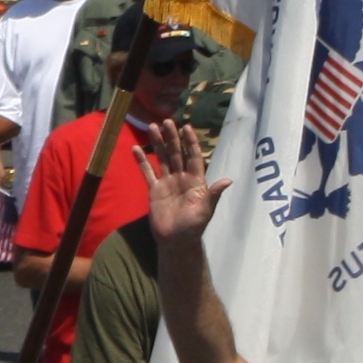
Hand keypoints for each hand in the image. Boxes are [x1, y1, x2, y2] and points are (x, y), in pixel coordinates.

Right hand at [146, 121, 227, 241]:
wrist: (175, 240)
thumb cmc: (193, 226)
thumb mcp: (206, 210)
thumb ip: (213, 194)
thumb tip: (227, 180)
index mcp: (196, 180)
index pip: (194, 156)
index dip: (191, 142)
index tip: (187, 127)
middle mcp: (182, 177)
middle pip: (177, 153)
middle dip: (172, 137)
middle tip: (166, 121)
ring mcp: (167, 182)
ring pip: (162, 158)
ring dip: (157, 143)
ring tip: (151, 127)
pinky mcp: (154, 189)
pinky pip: (147, 172)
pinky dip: (142, 161)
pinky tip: (135, 149)